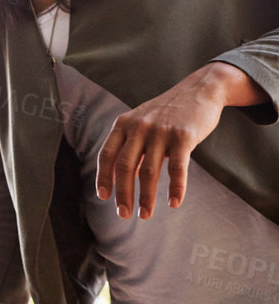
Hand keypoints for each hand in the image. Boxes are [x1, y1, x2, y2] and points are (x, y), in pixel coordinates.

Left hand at [94, 62, 262, 218]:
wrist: (200, 89)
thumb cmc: (168, 111)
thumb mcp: (141, 121)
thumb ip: (131, 145)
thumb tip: (123, 178)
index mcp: (123, 124)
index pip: (106, 155)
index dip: (103, 177)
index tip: (103, 197)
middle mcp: (139, 127)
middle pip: (124, 166)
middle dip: (122, 193)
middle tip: (124, 214)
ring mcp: (161, 131)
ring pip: (148, 171)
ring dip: (145, 196)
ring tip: (145, 214)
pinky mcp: (184, 137)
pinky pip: (177, 168)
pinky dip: (175, 188)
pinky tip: (174, 203)